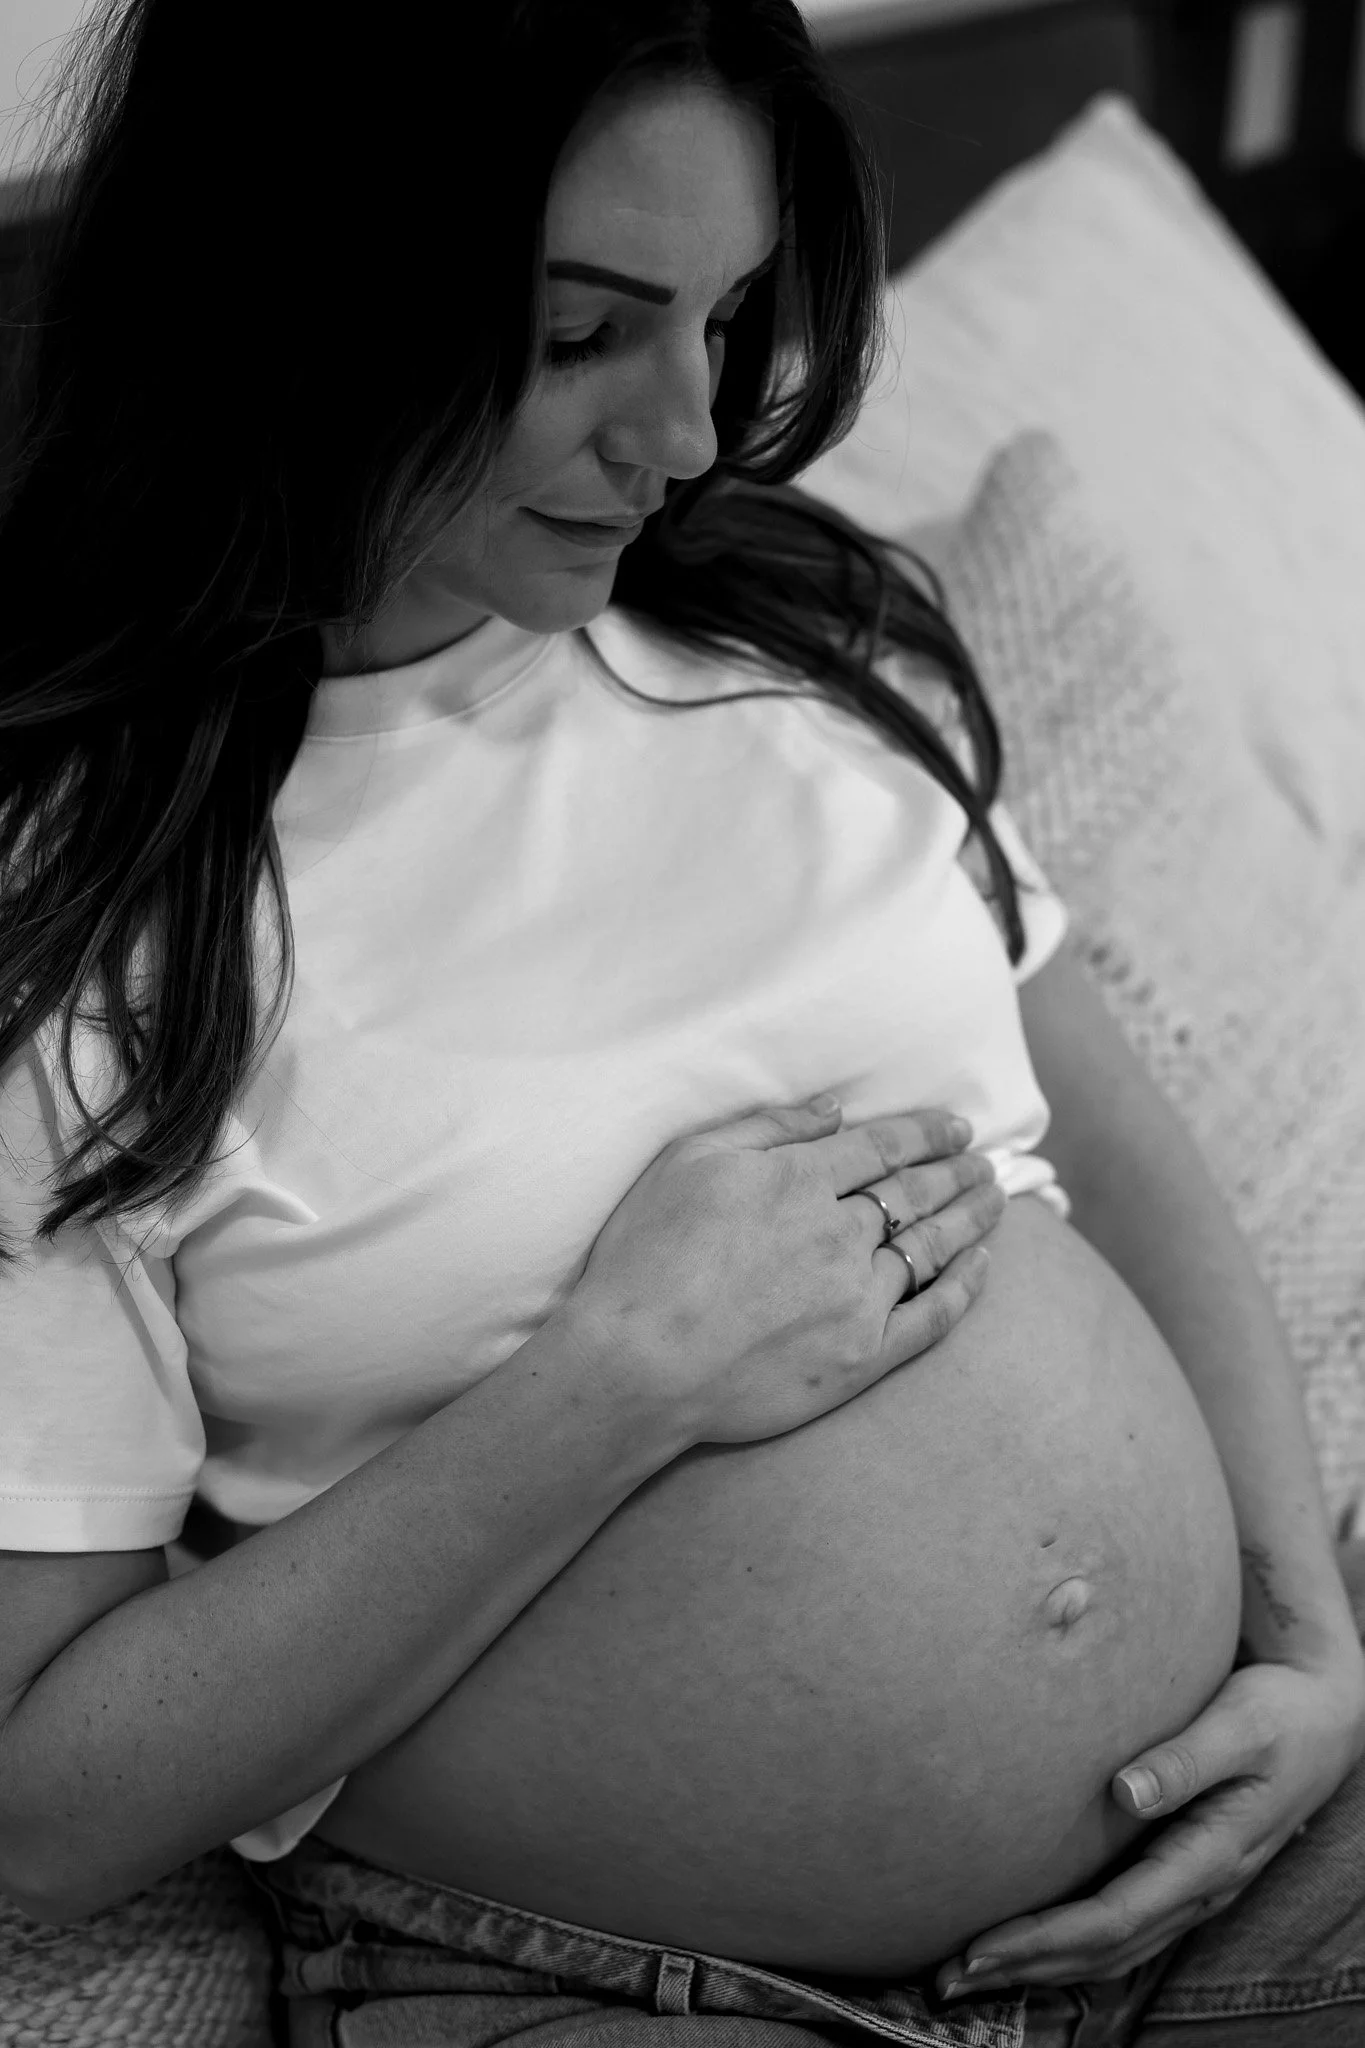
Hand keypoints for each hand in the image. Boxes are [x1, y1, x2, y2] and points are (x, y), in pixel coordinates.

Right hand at [565, 1096, 1002, 1448]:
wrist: (636, 1364)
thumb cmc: (646, 1257)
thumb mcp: (689, 1162)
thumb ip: (767, 1129)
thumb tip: (834, 1112)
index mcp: (800, 1180)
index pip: (884, 1146)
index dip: (928, 1132)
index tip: (958, 1126)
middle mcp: (841, 1234)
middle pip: (917, 1193)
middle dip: (958, 1171)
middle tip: (984, 1162)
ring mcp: (858, 1299)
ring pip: (933, 1247)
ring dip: (971, 1218)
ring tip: (995, 1200)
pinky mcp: (863, 1357)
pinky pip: (933, 1317)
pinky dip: (965, 1288)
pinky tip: (982, 1266)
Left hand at [937, 1644, 1364, 2000]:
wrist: (1325, 1719)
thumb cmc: (1278, 1713)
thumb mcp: (1240, 1726)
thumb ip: (1185, 1759)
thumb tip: (1125, 1790)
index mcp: (1209, 1859)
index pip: (1113, 1919)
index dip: (1044, 1940)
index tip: (980, 1948)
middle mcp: (1200, 1888)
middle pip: (1103, 1951)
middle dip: (1026, 1968)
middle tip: (948, 1975)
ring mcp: (1193, 1888)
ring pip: (1112, 1950)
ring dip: (1042, 1966)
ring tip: (972, 1969)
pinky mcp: (1182, 1872)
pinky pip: (1122, 1928)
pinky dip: (1072, 1946)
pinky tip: (1030, 1941)